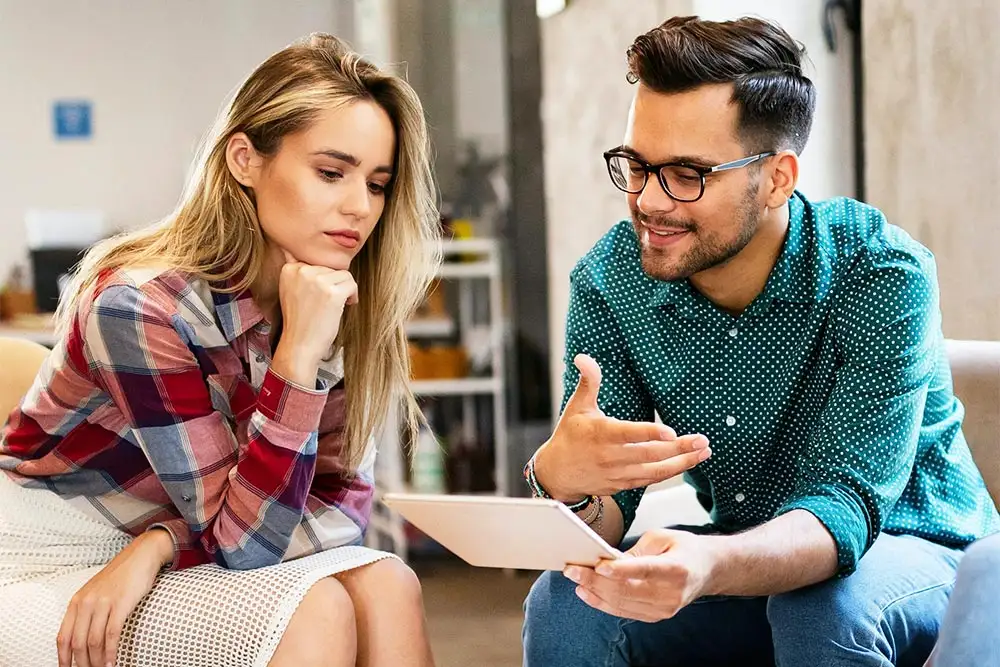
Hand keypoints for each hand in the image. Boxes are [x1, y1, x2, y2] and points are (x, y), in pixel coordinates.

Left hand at [57, 528, 172, 666]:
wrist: (140, 556)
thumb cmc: (120, 576)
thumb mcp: (96, 592)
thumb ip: (87, 611)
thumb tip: (82, 638)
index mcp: (77, 601)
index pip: (63, 637)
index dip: (63, 658)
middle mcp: (86, 603)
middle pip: (77, 643)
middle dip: (81, 663)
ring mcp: (103, 603)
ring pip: (94, 641)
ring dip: (96, 661)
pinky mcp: (120, 604)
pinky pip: (111, 635)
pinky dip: (110, 653)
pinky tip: (112, 662)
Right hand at [273, 250, 357, 385]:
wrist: (299, 345)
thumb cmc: (299, 321)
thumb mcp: (290, 290)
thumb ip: (294, 271)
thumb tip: (288, 249)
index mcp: (289, 269)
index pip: (317, 262)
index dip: (322, 280)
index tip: (318, 296)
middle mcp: (302, 271)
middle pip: (331, 268)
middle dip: (334, 285)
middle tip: (326, 304)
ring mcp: (317, 281)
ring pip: (344, 274)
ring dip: (345, 290)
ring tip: (334, 306)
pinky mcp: (332, 293)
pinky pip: (352, 284)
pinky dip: (353, 296)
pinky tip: (345, 306)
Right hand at [533, 354, 710, 500]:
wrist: (558, 473)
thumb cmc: (570, 435)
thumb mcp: (577, 406)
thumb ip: (588, 381)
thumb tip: (583, 357)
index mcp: (600, 434)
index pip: (628, 434)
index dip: (650, 433)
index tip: (671, 432)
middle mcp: (610, 456)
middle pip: (649, 454)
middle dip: (679, 449)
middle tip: (702, 441)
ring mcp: (617, 474)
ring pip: (654, 471)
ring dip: (682, 462)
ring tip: (703, 452)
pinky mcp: (622, 485)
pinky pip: (650, 479)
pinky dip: (670, 472)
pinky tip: (687, 462)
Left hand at [563, 528, 720, 621]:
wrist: (707, 571)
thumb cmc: (684, 549)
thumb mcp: (663, 537)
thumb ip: (636, 550)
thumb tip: (607, 560)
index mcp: (677, 569)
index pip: (645, 570)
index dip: (621, 570)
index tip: (599, 565)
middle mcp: (671, 593)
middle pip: (627, 590)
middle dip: (595, 580)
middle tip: (573, 569)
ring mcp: (664, 609)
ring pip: (622, 603)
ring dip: (594, 592)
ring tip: (575, 579)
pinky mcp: (656, 616)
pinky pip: (624, 611)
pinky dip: (602, 602)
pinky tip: (587, 592)